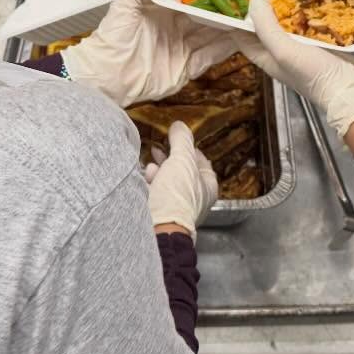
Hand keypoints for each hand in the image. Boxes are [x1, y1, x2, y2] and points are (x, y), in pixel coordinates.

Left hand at [63, 0, 237, 106]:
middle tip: (245, 0)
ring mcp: (184, 49)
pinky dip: (225, 49)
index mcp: (164, 12)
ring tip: (250, 18)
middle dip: (225, 10)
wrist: (105, 76)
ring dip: (230, 28)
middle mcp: (177, 29)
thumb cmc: (110, 40)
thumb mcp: (125, 3)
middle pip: (207, 18)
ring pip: (213, 36)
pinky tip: (240, 39)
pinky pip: (211, 57)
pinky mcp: (188, 69)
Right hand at [144, 121, 217, 238]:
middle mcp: (195, 199)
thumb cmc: (177, 194)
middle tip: (161, 147)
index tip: (180, 139)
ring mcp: (177, 207)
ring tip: (151, 162)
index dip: (191, 149)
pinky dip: (151, 182)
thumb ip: (182, 140)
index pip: (202, 163)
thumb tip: (180, 126)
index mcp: (208, 187)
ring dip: (159, 169)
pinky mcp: (161, 212)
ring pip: (168, 181)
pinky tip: (145, 176)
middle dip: (171, 157)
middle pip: (183, 171)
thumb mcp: (183, 160)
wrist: (157, 227)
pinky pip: (157, 192)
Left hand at [233, 0, 353, 137]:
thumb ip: (266, 27)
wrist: (351, 88)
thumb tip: (253, 1)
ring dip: (287, 3)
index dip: (237, 17)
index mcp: (266, 57)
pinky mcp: (320, 40)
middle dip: (264, 5)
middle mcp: (281, 51)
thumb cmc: (314, 74)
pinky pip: (309, 20)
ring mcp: (301, 46)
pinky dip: (308, 7)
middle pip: (265, 25)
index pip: (242, 35)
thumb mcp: (284, 51)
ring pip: (288, 20)